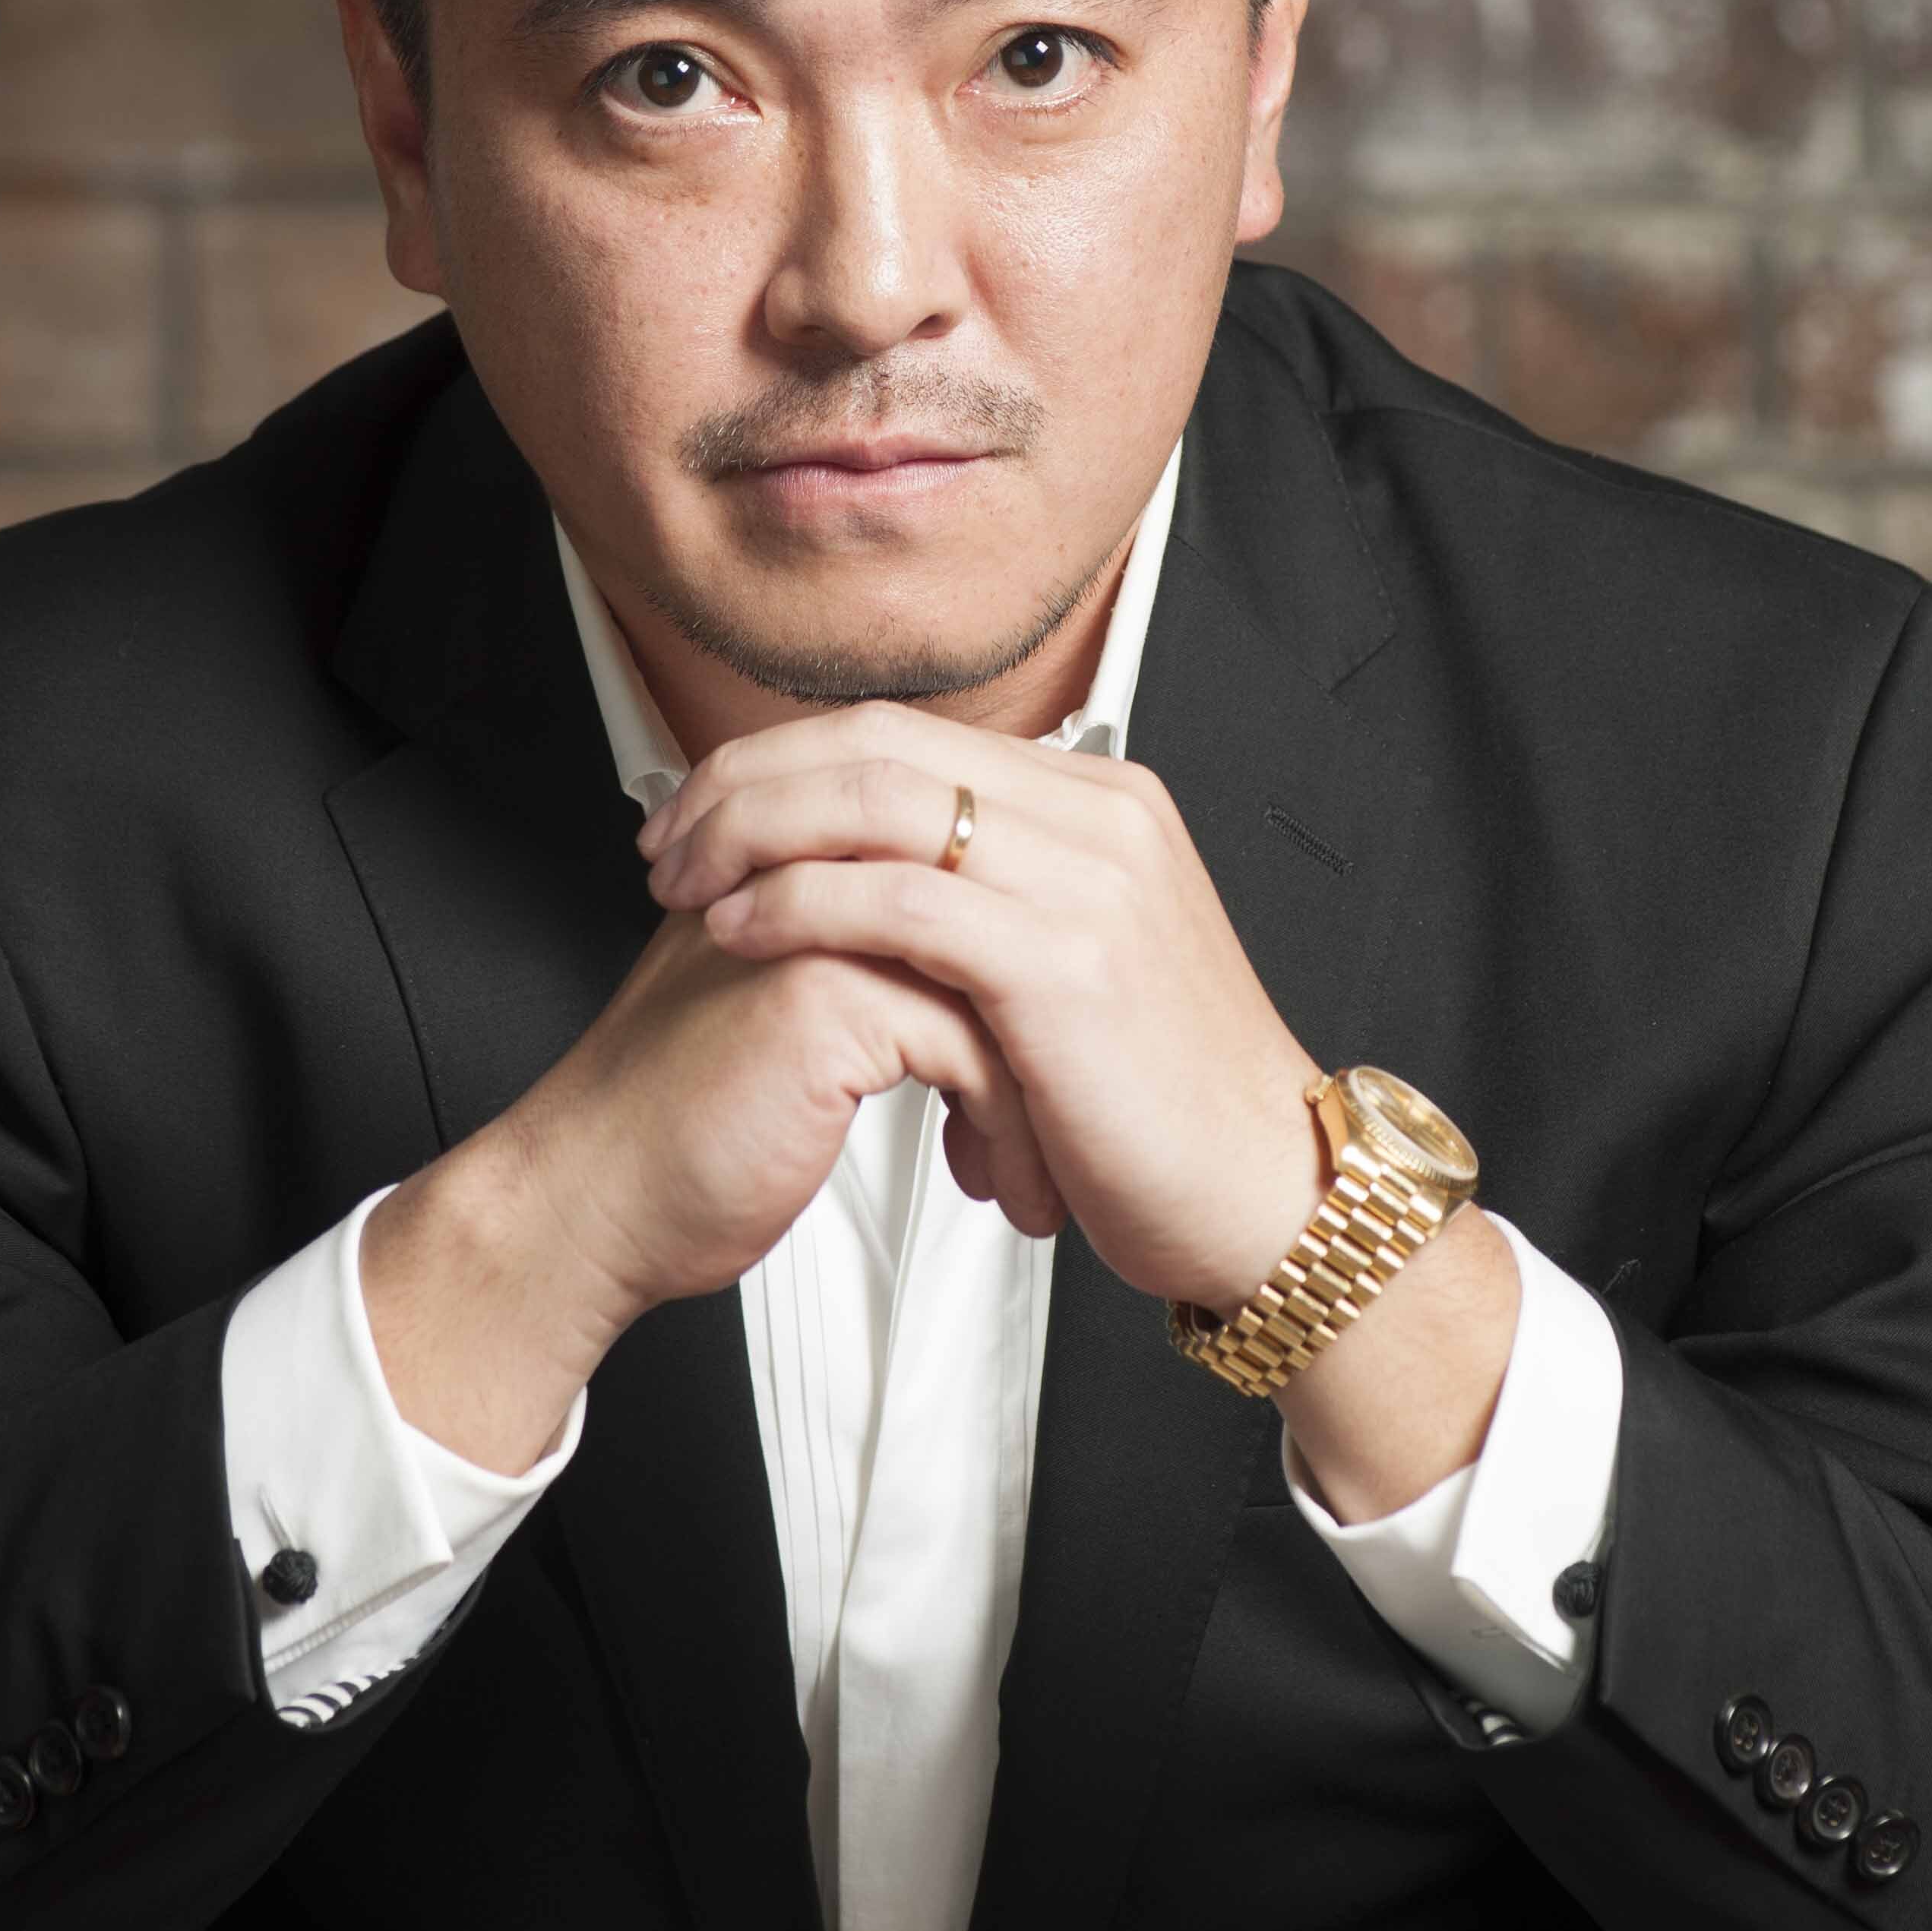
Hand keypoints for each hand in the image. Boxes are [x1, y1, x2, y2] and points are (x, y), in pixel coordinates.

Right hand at [358, 896, 1061, 1473]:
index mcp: (812, 859)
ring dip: (1041, 1094)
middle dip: (1057, 1031)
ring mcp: (821, 920)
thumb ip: (873, 958)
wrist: (595, 1203)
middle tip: (1081, 1114)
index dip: (1029, 971)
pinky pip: (977, 1050)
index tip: (1060, 1059)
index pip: (977, 877)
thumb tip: (988, 968)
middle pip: (1005, 921)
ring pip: (1004, 985)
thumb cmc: (686, 1129)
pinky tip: (992, 1185)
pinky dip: (1006, 1131)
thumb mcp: (800, 1018)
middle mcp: (820, 870)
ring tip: (1039, 1171)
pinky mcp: (824, 994)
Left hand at [639, 705, 1331, 1313]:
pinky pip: (898, 902)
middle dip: (746, 783)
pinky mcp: (1064, 963)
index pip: (904, 733)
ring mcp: (1089, 881)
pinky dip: (799, 904)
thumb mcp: (1080, 967)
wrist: (1269, 1197)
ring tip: (682, 884)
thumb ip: (998, 904)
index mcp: (1099, 801)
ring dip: (753, 833)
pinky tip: (738, 934)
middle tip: (663, 842)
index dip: (781, 762)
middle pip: (877, 743)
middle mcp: (1099, 816)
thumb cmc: (1162, 1112)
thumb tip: (882, 882)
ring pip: (878, 801)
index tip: (699, 815)